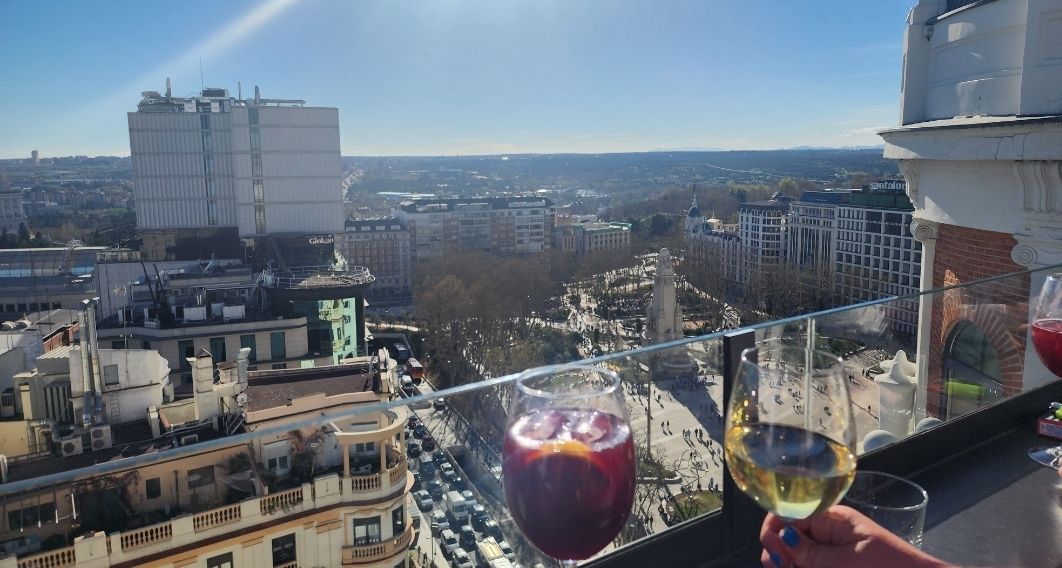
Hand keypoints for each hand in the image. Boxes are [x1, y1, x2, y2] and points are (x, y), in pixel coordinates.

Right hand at [759, 506, 954, 567]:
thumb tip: (780, 535)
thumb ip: (811, 552)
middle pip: (784, 536)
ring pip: (793, 555)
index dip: (773, 531)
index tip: (774, 555)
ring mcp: (828, 550)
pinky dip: (799, 567)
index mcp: (830, 518)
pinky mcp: (832, 563)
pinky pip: (808, 563)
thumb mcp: (847, 561)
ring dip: (788, 564)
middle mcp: (825, 531)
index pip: (787, 513)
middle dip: (777, 553)